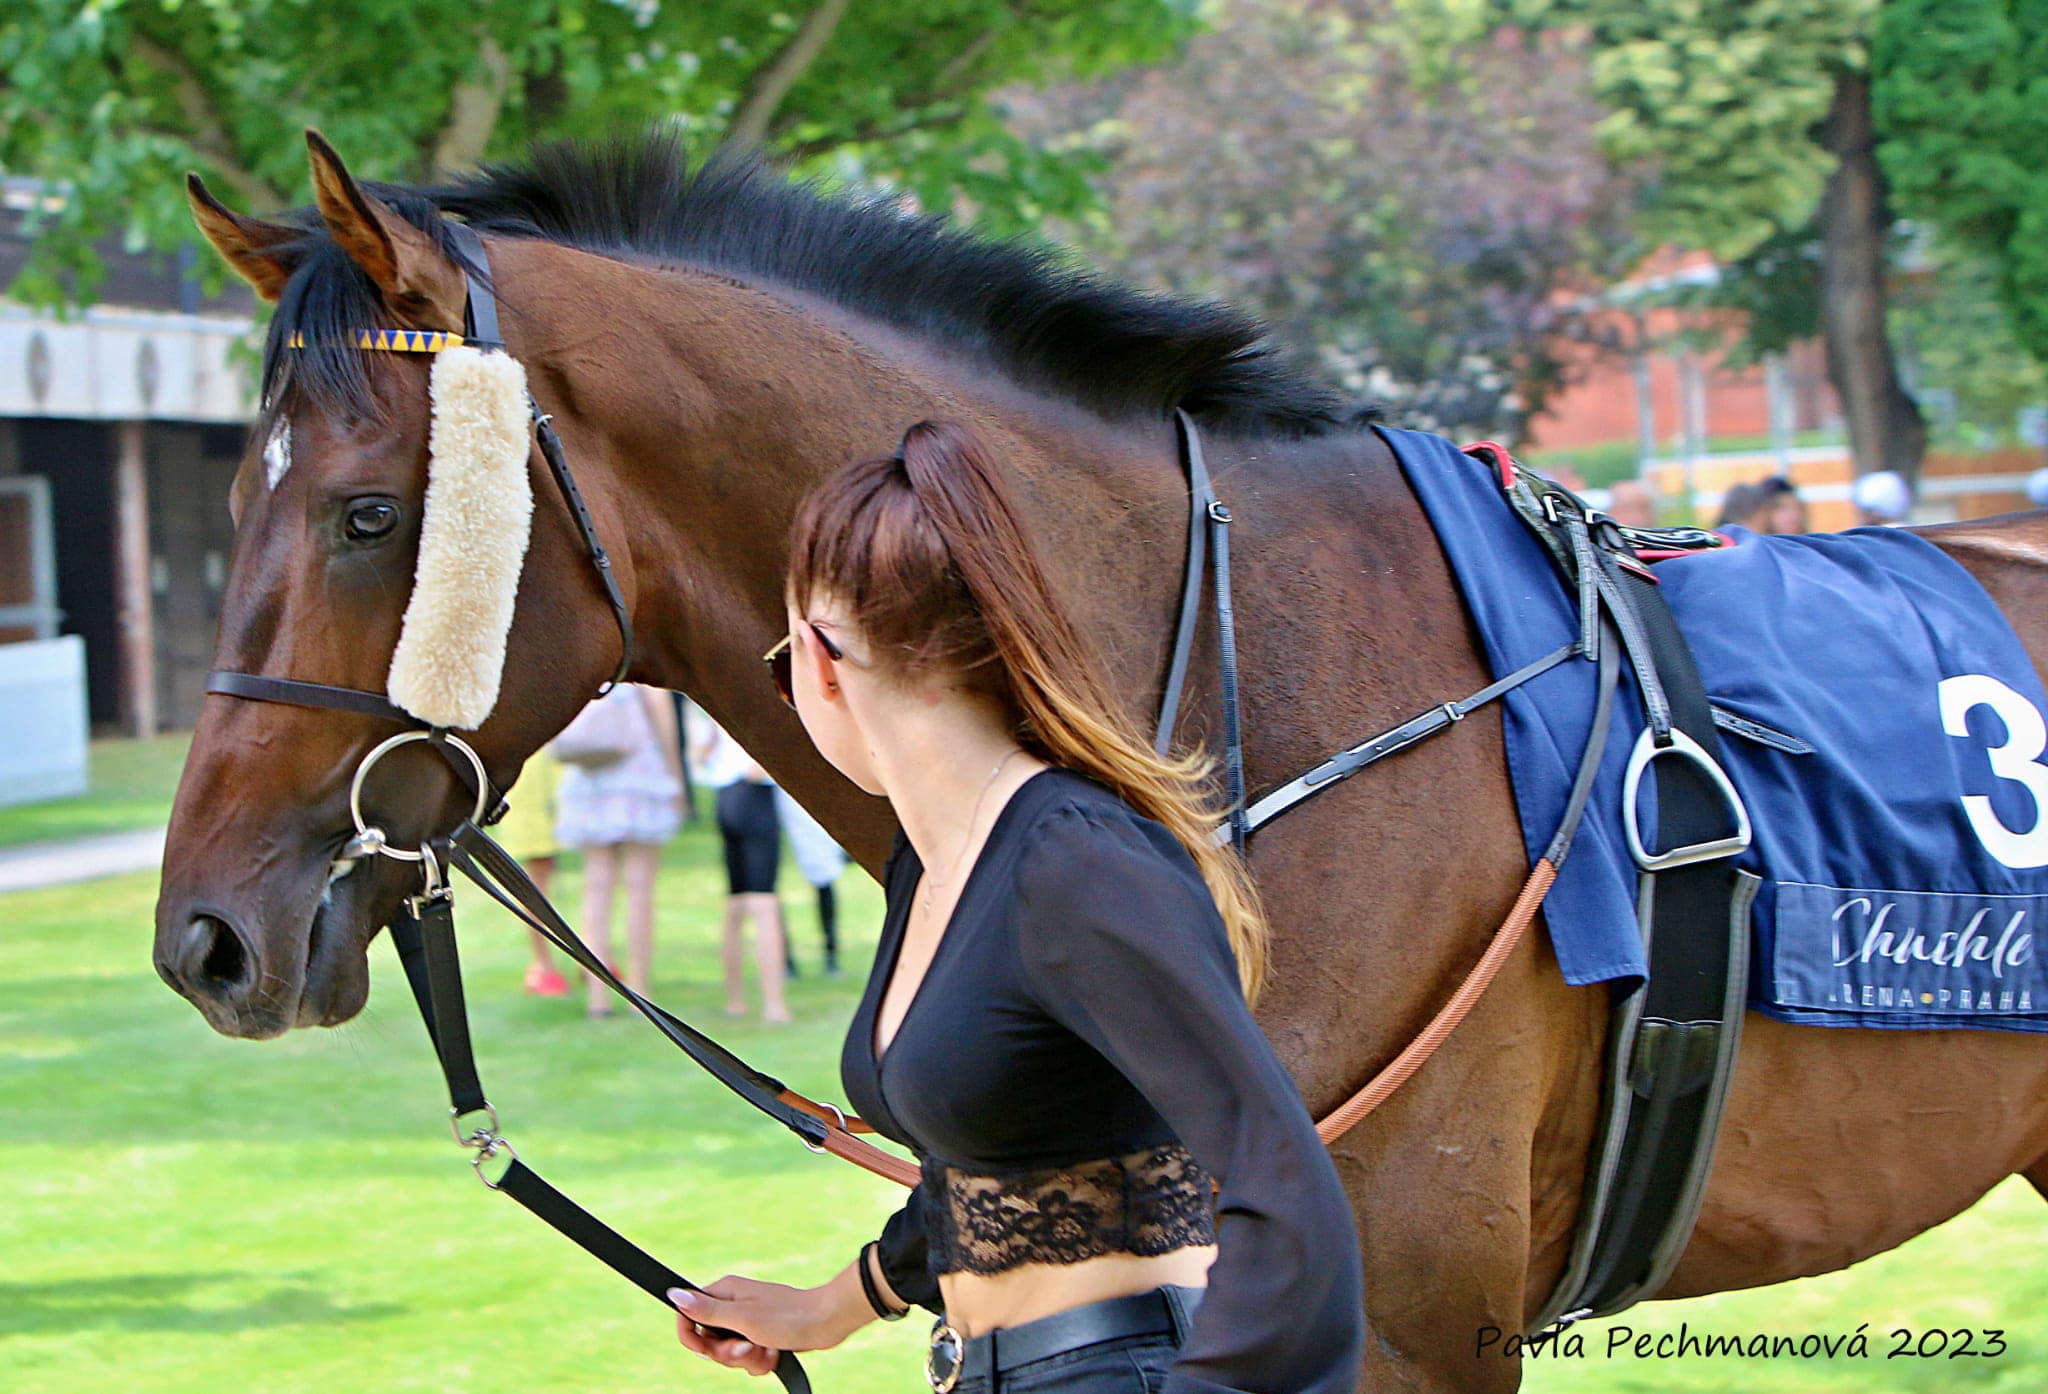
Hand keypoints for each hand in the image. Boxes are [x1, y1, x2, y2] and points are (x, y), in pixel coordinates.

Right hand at [669, 1275, 853, 1374]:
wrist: (827, 1322)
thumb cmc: (787, 1316)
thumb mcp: (742, 1317)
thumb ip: (706, 1310)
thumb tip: (674, 1294)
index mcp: (725, 1292)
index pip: (689, 1316)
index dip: (693, 1338)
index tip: (706, 1349)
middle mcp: (734, 1305)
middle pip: (709, 1341)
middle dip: (727, 1353)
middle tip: (748, 1347)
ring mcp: (748, 1321)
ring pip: (729, 1353)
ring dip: (747, 1359)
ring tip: (767, 1350)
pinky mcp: (762, 1336)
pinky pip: (748, 1358)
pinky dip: (760, 1361)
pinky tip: (775, 1354)